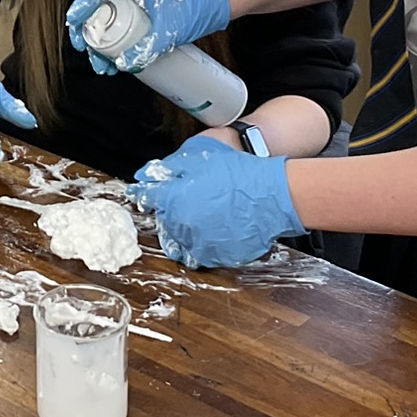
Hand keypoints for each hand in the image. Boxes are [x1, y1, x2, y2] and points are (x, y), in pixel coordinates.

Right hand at [65, 0, 229, 73]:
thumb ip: (148, 47)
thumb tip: (124, 64)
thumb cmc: (195, 5)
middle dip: (87, 33)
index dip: (82, 2)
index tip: (75, 20)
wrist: (214, 7)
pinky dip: (113, 49)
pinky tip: (114, 64)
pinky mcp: (141, 23)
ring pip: (107, 25)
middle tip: (86, 51)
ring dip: (99, 46)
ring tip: (102, 67)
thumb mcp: (170, 29)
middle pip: (97, 10)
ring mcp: (135, 10)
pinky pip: (120, 34)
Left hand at [131, 139, 302, 268]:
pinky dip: (203, 244)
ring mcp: (200, 244)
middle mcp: (182, 226)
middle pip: (164, 222)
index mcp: (174, 201)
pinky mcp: (218, 257)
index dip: (146, 195)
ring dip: (185, 230)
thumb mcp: (199, 160)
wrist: (271, 195)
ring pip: (181, 241)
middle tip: (184, 203)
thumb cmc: (238, 173)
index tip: (145, 196)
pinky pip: (202, 253)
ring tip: (201, 217)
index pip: (148, 200)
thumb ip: (171, 169)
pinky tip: (215, 230)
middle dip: (169, 213)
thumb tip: (147, 175)